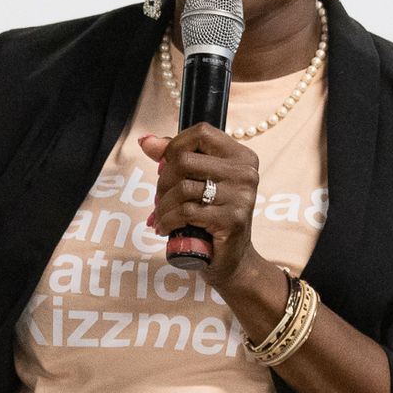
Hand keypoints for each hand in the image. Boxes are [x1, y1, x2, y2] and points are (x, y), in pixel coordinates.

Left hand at [139, 126, 260, 287]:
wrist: (231, 259)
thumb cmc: (212, 217)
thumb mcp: (198, 183)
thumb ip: (175, 158)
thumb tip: (147, 141)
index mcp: (242, 157)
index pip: (201, 132)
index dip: (175, 145)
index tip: (166, 166)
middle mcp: (246, 173)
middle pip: (185, 160)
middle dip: (163, 181)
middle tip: (160, 199)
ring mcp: (241, 196)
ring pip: (182, 188)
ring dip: (162, 205)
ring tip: (160, 216)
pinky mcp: (231, 220)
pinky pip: (186, 212)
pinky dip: (167, 220)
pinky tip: (164, 228)